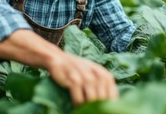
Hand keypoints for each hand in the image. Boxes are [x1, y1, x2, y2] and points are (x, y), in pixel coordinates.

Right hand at [0, 29, 117, 104]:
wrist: (53, 57)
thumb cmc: (71, 69)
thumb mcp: (87, 72)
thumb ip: (97, 84)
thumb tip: (106, 100)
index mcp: (99, 69)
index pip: (110, 84)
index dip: (112, 96)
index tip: (111, 106)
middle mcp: (92, 71)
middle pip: (102, 92)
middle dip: (102, 104)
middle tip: (99, 111)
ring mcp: (81, 73)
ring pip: (92, 94)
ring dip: (90, 105)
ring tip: (87, 110)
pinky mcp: (70, 77)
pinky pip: (78, 93)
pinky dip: (79, 102)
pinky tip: (77, 107)